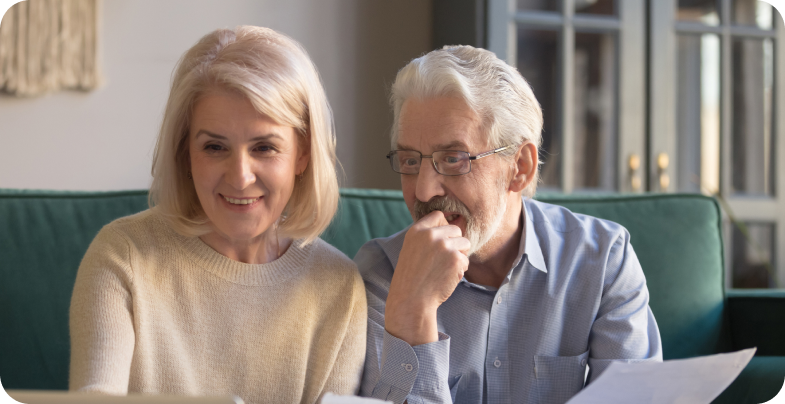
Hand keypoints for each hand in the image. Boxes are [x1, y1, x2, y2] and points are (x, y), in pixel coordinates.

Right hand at [384, 211, 469, 345]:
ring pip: (464, 243)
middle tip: (442, 260)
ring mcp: (444, 246)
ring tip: (444, 269)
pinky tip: (446, 277)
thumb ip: (428, 236)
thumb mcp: (412, 249)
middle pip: (455, 229)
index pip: (438, 216)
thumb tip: (453, 224)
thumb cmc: (413, 277)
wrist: (412, 300)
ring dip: (459, 256)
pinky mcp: (455, 259)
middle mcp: (430, 235)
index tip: (441, 240)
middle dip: (454, 243)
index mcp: (417, 230)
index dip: (443, 227)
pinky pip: (466, 260)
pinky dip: (460, 270)